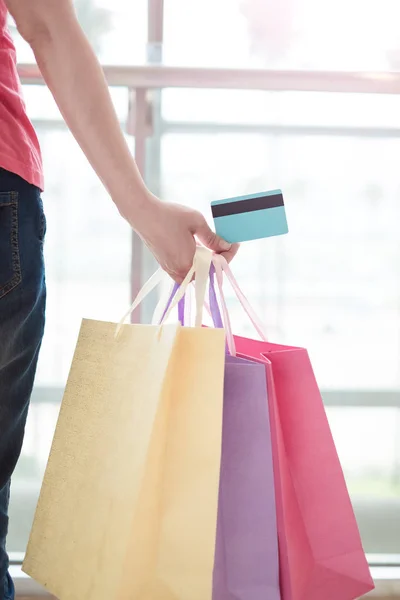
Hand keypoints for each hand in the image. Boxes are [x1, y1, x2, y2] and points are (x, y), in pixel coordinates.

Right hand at [124, 193, 238, 282]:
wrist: (142, 214)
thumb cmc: (169, 216)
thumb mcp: (196, 222)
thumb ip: (212, 237)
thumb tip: (226, 246)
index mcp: (188, 264)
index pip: (216, 267)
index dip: (228, 255)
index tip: (235, 243)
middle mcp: (180, 272)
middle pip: (207, 272)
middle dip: (218, 259)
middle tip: (225, 243)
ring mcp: (171, 270)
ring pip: (197, 273)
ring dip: (207, 261)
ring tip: (213, 245)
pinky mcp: (166, 266)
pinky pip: (186, 270)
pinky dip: (196, 261)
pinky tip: (198, 248)